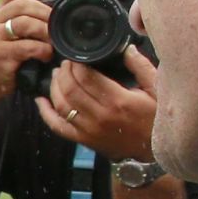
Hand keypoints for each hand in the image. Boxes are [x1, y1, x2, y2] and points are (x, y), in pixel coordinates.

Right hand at [0, 0, 56, 95]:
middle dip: (45, 12)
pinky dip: (42, 50)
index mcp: (1, 12)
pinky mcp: (0, 54)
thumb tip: (56, 11)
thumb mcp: (13, 34)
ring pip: (25, 23)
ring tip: (53, 41)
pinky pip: (27, 46)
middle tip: (57, 24)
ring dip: (45, 31)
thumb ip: (28, 20)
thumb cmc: (5, 57)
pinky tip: (45, 56)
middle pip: (23, 4)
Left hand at [36, 47, 157, 161]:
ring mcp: (90, 131)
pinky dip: (46, 113)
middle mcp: (100, 117)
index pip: (87, 78)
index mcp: (118, 101)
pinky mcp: (84, 140)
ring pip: (62, 105)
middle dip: (64, 72)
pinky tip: (40, 101)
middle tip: (65, 63)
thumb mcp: (157, 89)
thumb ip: (140, 66)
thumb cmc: (156, 118)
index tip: (76, 55)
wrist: (154, 151)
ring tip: (56, 75)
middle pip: (70, 90)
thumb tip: (126, 48)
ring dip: (54, 87)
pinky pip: (58, 127)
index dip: (76, 64)